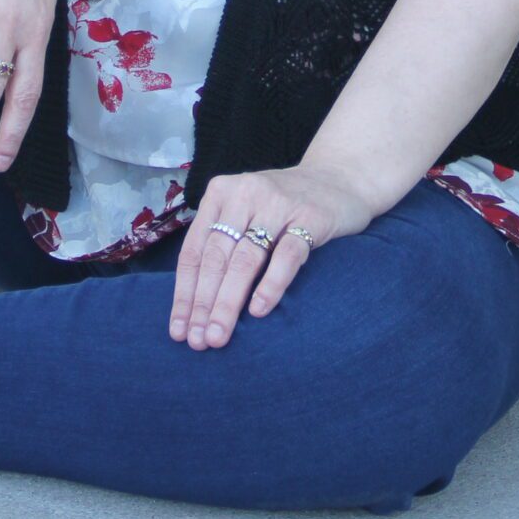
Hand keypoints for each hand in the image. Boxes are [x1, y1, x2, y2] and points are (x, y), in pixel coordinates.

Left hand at [170, 164, 377, 349]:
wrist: (341, 178)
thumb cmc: (284, 206)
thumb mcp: (245, 212)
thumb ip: (222, 243)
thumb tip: (194, 305)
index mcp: (220, 193)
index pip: (194, 251)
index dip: (184, 293)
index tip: (177, 329)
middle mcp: (245, 194)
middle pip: (216, 258)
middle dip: (203, 304)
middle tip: (198, 341)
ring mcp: (278, 204)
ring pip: (246, 259)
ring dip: (228, 302)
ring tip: (219, 335)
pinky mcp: (310, 217)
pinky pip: (287, 256)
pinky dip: (270, 285)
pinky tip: (259, 311)